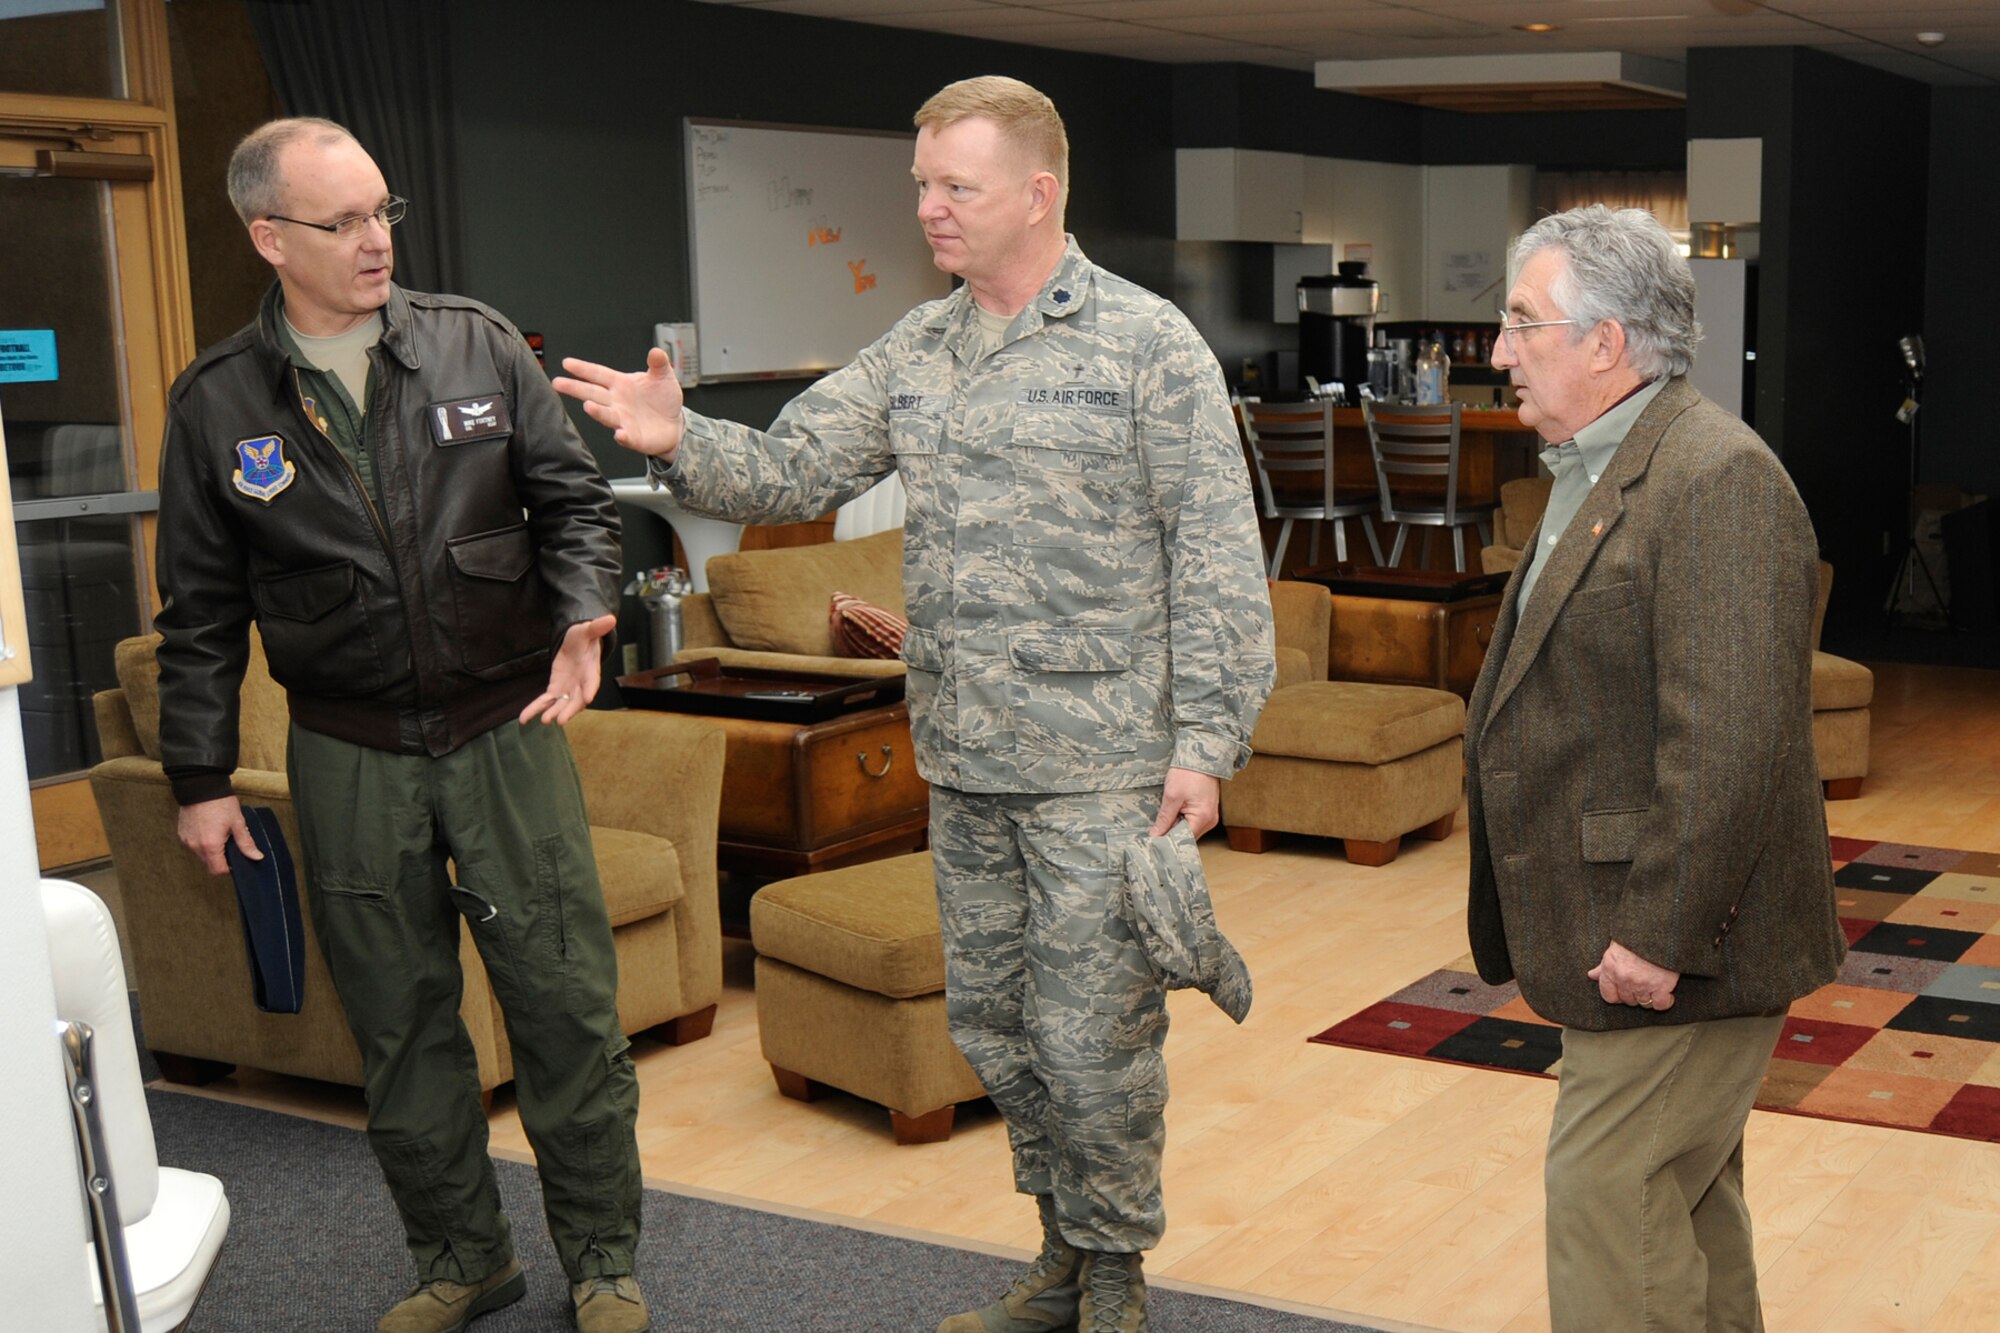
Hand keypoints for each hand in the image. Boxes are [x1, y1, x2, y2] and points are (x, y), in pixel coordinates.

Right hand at [177, 795, 259, 876]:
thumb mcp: (237, 823)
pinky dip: (202, 843)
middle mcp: (195, 846)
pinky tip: (209, 830)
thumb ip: (246, 843)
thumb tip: (256, 857)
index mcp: (210, 846)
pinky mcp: (181, 834)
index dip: (229, 868)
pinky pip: (193, 846)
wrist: (201, 785)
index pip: (218, 870)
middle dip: (220, 859)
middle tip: (229, 843)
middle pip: (209, 864)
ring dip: (211, 851)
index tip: (236, 858)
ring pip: (201, 855)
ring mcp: (186, 841)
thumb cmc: (220, 803)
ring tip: (219, 834)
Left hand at [520, 614, 617, 724]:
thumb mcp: (587, 630)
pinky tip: (523, 719)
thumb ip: (597, 627)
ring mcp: (568, 689)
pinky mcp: (556, 689)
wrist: (577, 644)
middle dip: (569, 710)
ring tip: (544, 720)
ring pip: (561, 704)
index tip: (588, 698)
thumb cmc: (584, 638)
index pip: (592, 681)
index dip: (589, 689)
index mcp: (591, 670)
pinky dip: (535, 710)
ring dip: (552, 712)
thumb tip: (611, 618)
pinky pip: (545, 701)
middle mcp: (581, 684)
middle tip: (560, 720)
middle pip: (576, 700)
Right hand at [552, 349, 685, 459]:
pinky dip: (622, 436)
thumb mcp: (663, 377)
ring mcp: (623, 420)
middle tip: (558, 383)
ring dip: (597, 411)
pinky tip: (620, 434)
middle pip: (593, 393)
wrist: (674, 424)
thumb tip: (656, 352)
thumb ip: (658, 364)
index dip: (583, 369)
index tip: (567, 363)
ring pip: (606, 415)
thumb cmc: (662, 400)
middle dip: (575, 388)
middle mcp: (617, 402)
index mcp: (620, 384)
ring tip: (588, 406)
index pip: (598, 374)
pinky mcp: (633, 437)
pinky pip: (626, 437)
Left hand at [1150, 767, 1220, 838]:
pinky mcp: (1206, 810)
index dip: (1167, 841)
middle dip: (1171, 834)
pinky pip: (1192, 822)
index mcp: (1202, 818)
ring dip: (1176, 826)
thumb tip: (1156, 835)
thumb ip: (1164, 819)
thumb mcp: (1171, 796)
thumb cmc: (1188, 772)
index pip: (1183, 840)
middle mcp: (1209, 821)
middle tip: (1155, 830)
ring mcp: (1210, 816)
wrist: (1200, 755)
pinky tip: (1173, 812)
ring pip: (1189, 830)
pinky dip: (1182, 820)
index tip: (1153, 840)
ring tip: (1165, 818)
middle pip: (1187, 837)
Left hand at [1587, 939, 1679, 1010]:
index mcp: (1610, 968)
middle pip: (1628, 1000)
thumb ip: (1603, 966)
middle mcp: (1624, 978)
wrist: (1658, 927)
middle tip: (1643, 983)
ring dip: (1650, 997)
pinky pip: (1661, 1004)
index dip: (1618, 996)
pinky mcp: (1661, 986)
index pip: (1608, 996)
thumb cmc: (1636, 936)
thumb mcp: (1615, 948)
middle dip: (1635, 994)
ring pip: (1644, 1003)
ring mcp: (1642, 983)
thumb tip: (1592, 975)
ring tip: (1654, 985)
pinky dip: (1665, 1001)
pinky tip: (1666, 993)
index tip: (1625, 991)